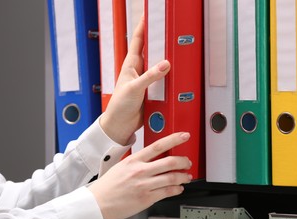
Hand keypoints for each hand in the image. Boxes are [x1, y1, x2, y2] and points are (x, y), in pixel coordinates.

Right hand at [88, 132, 191, 218]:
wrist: (97, 203)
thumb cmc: (108, 186)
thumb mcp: (121, 166)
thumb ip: (137, 162)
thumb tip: (153, 159)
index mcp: (134, 160)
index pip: (158, 146)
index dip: (174, 139)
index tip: (184, 136)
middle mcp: (140, 171)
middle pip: (170, 162)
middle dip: (184, 161)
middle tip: (187, 162)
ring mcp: (144, 185)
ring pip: (172, 178)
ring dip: (183, 177)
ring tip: (186, 177)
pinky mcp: (146, 198)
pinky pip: (167, 192)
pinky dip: (176, 189)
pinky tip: (178, 188)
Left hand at [99, 15, 170, 144]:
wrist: (121, 125)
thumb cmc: (119, 106)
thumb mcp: (134, 88)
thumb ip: (150, 76)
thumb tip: (165, 64)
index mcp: (131, 65)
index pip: (138, 40)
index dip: (143, 26)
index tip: (150, 14)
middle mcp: (139, 70)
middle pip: (151, 50)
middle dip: (159, 40)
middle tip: (169, 30)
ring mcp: (146, 80)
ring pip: (159, 65)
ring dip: (167, 59)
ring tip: (177, 50)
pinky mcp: (152, 91)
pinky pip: (163, 80)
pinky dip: (170, 77)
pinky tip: (177, 75)